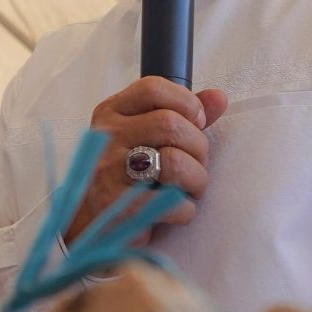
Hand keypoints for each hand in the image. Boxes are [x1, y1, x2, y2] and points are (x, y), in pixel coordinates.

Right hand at [70, 76, 229, 240]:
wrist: (92, 223)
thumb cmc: (126, 174)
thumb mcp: (146, 135)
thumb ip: (181, 114)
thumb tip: (219, 98)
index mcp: (112, 113)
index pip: (152, 88)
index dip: (186, 102)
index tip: (197, 121)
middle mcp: (107, 137)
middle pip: (170, 124)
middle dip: (198, 147)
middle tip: (197, 163)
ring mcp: (109, 172)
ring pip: (174, 161)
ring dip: (197, 179)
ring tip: (190, 188)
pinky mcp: (120, 207)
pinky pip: (172, 202)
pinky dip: (185, 209)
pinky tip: (176, 210)